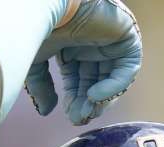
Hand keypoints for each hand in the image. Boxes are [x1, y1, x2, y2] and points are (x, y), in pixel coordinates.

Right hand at [25, 0, 141, 125]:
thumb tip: (46, 112)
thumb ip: (41, 86)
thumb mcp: (34, 62)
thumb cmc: (36, 26)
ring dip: (102, 98)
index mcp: (70, 46)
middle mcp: (91, 42)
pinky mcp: (125, 34)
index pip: (78, 80)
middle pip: (95, 80)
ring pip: (113, 77)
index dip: (75, 99)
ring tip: (88, 111)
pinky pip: (128, 66)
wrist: (46, 5)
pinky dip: (115, 85)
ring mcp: (110, 38)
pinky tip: (95, 95)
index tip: (72, 117)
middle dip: (87, 102)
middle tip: (80, 118)